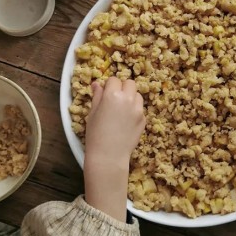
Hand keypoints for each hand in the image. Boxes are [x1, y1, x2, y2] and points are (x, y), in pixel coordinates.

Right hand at [83, 77, 144, 220]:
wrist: (108, 156)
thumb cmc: (95, 134)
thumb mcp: (92, 113)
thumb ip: (97, 96)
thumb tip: (97, 84)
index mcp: (112, 95)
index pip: (113, 80)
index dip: (109, 86)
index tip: (105, 93)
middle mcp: (128, 98)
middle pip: (129, 83)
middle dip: (122, 87)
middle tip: (115, 99)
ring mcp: (138, 109)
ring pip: (137, 95)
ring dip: (130, 97)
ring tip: (122, 110)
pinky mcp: (144, 119)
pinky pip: (140, 109)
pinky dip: (134, 111)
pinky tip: (126, 122)